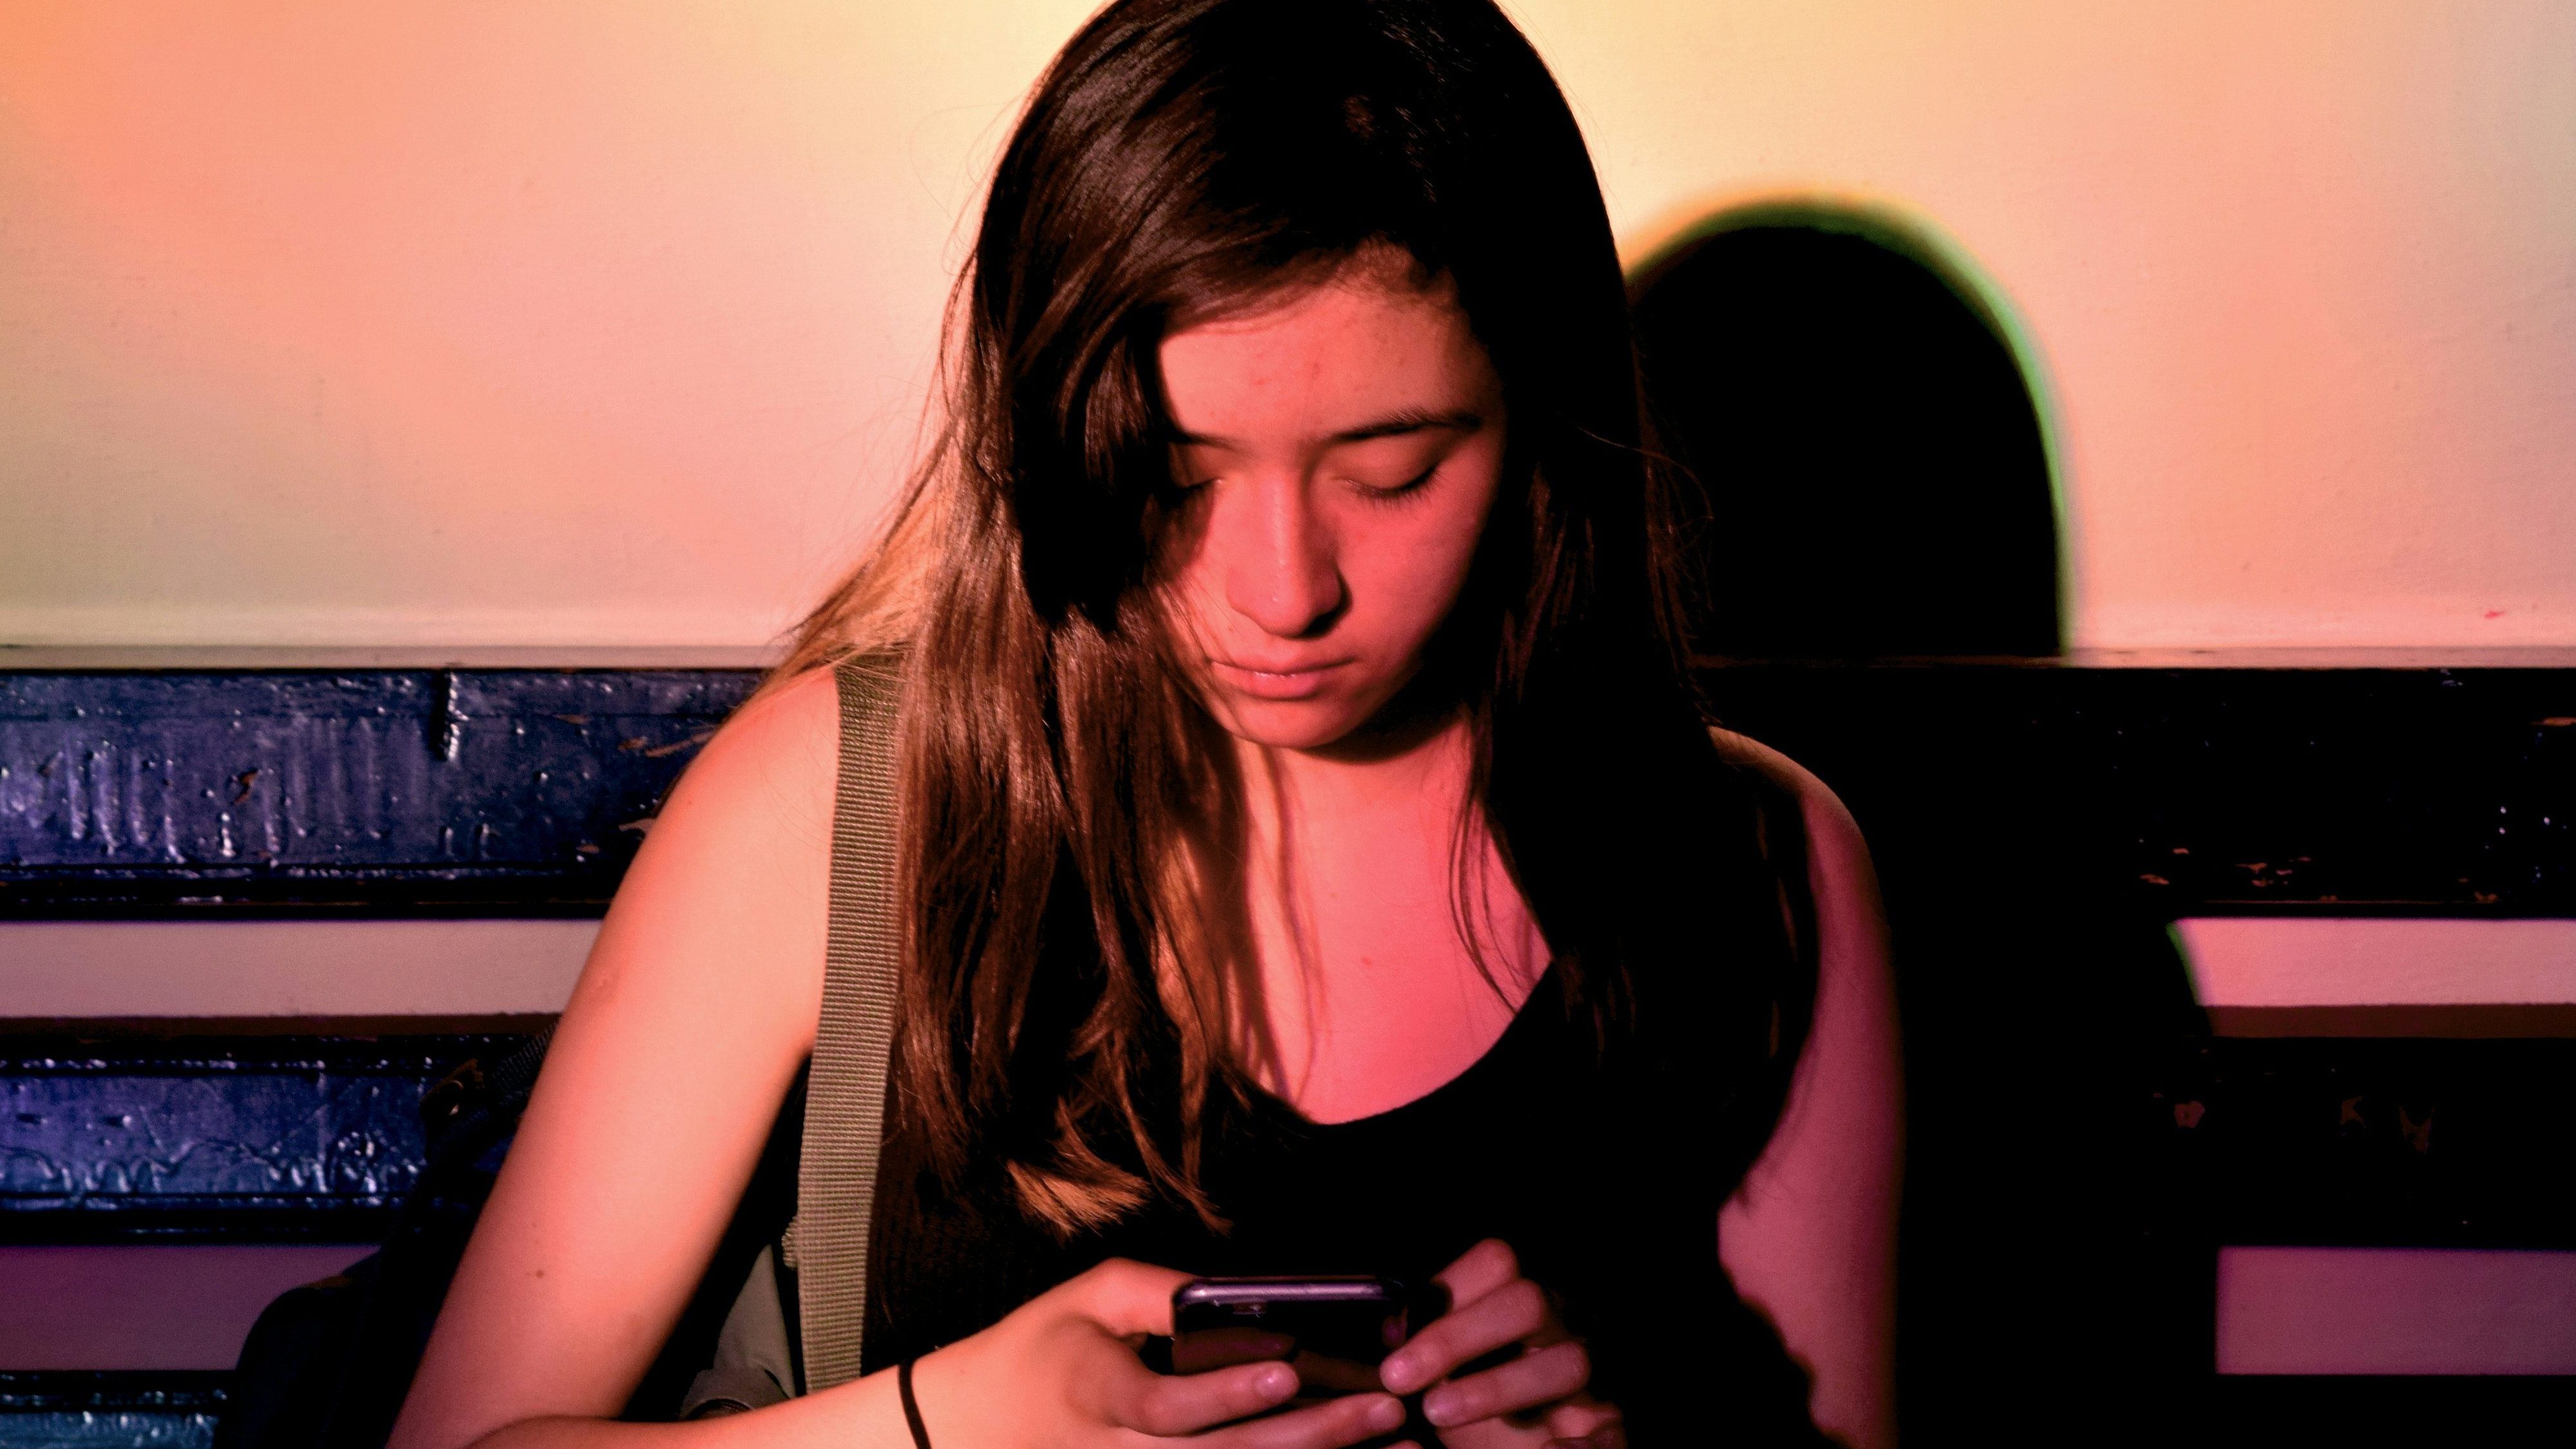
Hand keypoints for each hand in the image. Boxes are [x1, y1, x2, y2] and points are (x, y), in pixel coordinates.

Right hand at [907, 1257, 1408, 1448]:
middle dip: (1309, 1436)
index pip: (1166, 1407)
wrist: (984, 1423)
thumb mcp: (1090, 1296)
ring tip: (1399, 1445)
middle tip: (1384, 1408)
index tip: (1285, 1372)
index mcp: (1101, 1396)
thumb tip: (1238, 1294)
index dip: (1225, 1394)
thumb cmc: (1047, 1344)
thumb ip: (1160, 1292)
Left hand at [1376, 1240, 1621, 1448]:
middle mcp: (1561, 1331)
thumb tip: (1392, 1330)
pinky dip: (1573, 1445)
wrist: (1530, 1448)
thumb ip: (1426, 1349)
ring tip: (1439, 1412)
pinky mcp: (1608, 1429)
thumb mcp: (1447, 1374)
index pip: (1498, 1263)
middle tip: (1398, 1376)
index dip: (1448, 1287)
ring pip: (1567, 1362)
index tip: (1394, 1335)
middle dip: (1458, 1335)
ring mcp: (1590, 1380)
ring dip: (1495, 1387)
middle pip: (1528, 1301)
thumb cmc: (1479, 1406)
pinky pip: (1606, 1431)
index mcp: (1520, 1307)